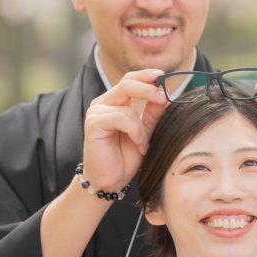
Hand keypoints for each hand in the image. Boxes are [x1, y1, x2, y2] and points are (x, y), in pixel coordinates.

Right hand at [82, 69, 168, 192]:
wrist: (110, 181)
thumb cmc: (125, 158)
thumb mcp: (145, 132)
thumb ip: (152, 114)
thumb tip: (164, 94)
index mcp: (115, 102)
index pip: (129, 79)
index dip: (145, 75)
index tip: (162, 75)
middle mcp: (103, 103)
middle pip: (126, 83)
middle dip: (147, 89)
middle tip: (164, 96)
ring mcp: (96, 112)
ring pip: (127, 107)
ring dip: (142, 127)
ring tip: (144, 144)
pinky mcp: (93, 123)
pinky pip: (120, 118)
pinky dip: (134, 131)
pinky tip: (138, 144)